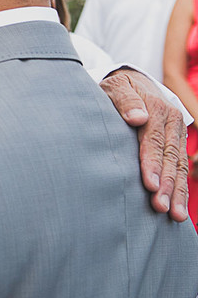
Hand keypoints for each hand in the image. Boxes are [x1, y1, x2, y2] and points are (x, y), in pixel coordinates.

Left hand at [100, 68, 188, 220]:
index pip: (154, 141)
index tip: (150, 184)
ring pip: (179, 166)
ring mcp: (177, 135)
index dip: (152, 163)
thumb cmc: (118, 87)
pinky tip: (180, 209)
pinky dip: (182, 189)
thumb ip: (124, 100)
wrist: (135, 81)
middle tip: (161, 207)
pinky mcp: (177, 144)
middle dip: (167, 185)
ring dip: (178, 192)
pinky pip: (181, 168)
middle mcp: (172, 123)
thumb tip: (137, 117)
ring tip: (175, 216)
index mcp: (157, 109)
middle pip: (170, 158)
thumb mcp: (116, 86)